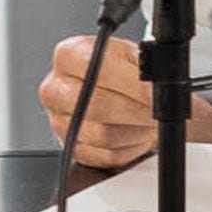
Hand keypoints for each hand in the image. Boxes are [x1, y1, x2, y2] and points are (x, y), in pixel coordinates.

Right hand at [36, 34, 158, 169]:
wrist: (118, 91)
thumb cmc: (123, 71)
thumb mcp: (135, 57)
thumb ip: (144, 71)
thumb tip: (154, 92)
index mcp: (68, 56)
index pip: (97, 71)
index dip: (132, 84)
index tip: (154, 92)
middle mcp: (55, 89)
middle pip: (98, 106)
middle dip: (137, 110)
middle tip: (156, 107)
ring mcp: (59, 122)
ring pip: (105, 135)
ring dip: (136, 129)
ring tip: (146, 117)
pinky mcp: (73, 149)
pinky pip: (108, 155)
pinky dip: (130, 146)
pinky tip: (134, 130)